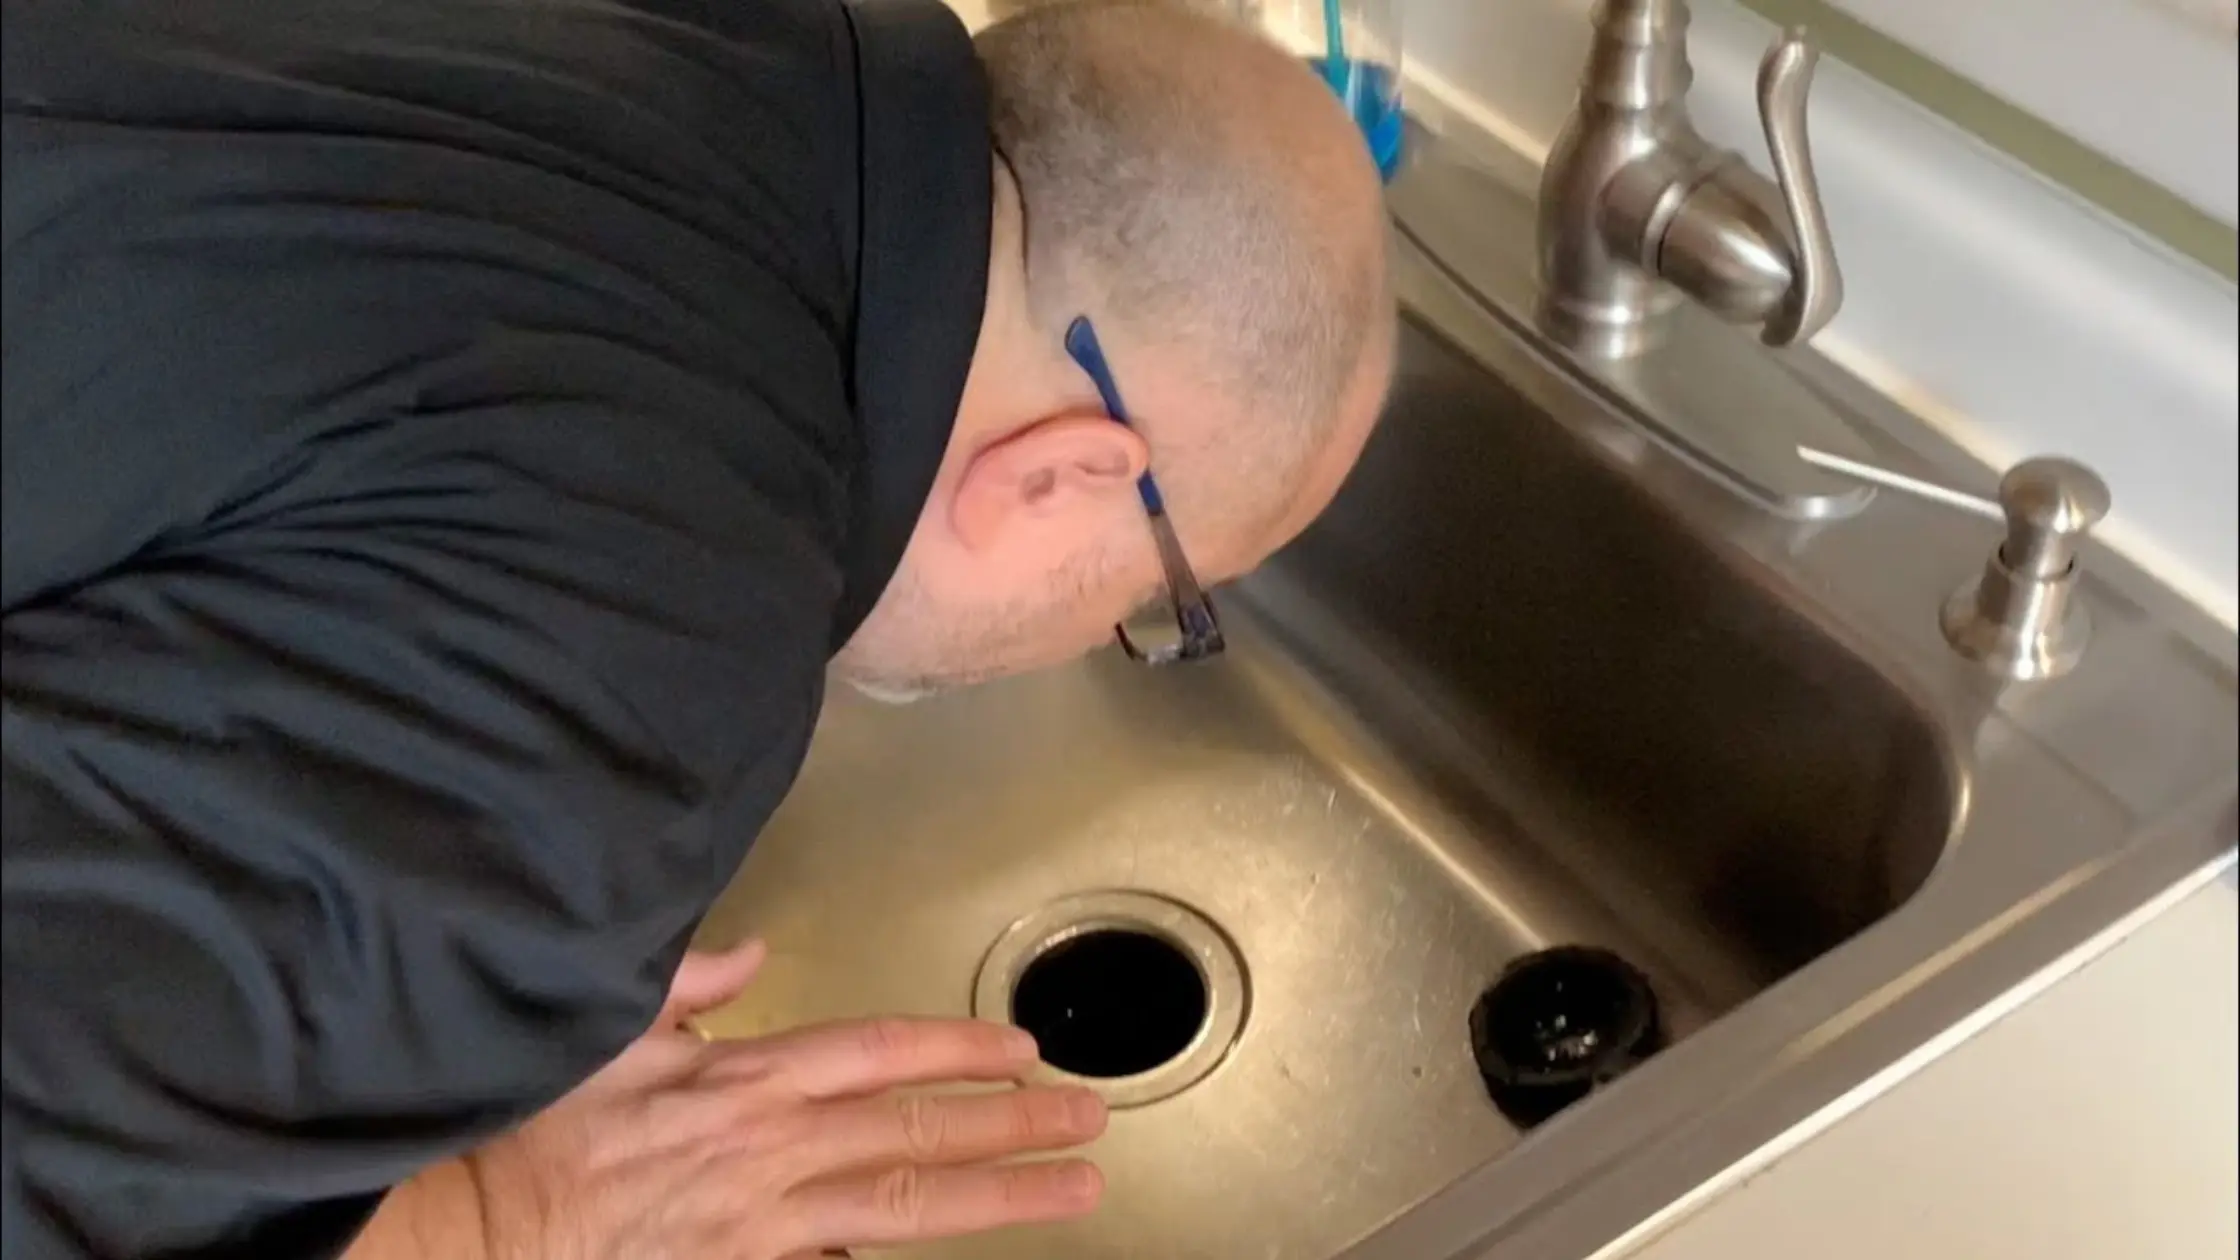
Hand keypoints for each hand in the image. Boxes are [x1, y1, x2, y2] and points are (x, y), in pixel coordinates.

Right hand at [463, 940, 1108, 1259]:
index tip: (1023, 1046)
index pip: (879, 1052)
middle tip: (1089, 1116)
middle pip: (917, 1131)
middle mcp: (771, 1149)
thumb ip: (688, 981)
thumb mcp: (608, 1030)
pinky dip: (893, 1257)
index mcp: (743, 1078)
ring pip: (906, 1207)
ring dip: (998, 1193)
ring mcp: (765, 1225)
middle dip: (1014, 1122)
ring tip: (1073, 1184)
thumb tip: (751, 953)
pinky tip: (959, 1252)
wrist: (479, 1233)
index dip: (959, 1047)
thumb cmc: (539, 1132)